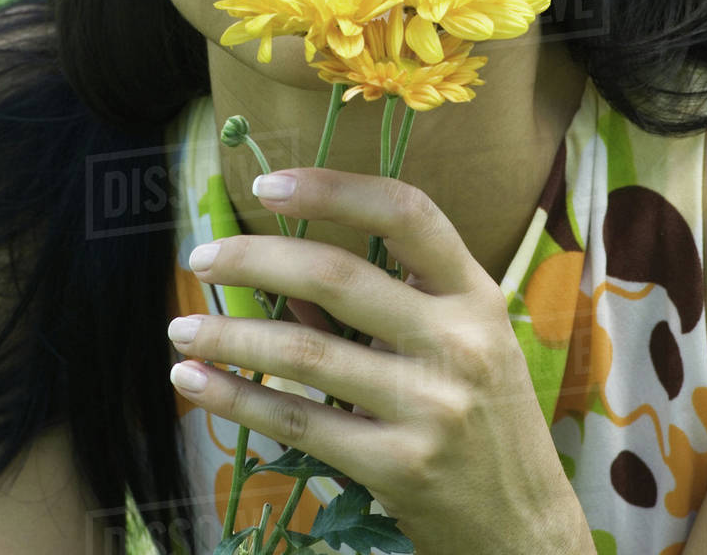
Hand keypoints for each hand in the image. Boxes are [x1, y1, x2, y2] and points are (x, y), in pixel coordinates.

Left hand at [168, 168, 592, 554]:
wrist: (525, 525)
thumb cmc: (486, 413)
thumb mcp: (460, 339)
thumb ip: (384, 304)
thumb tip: (283, 280)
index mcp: (474, 294)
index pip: (406, 212)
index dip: (333, 189)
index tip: (269, 186)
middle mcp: (458, 341)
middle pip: (338, 276)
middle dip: (255, 257)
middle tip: (201, 257)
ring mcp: (430, 406)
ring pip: (306, 352)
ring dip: (229, 334)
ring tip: (181, 328)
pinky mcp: (399, 466)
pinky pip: (300, 422)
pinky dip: (238, 399)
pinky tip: (197, 383)